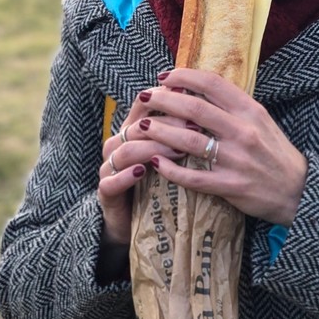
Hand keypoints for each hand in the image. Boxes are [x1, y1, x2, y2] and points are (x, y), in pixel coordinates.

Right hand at [97, 88, 190, 243]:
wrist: (132, 219)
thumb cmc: (157, 182)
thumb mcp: (171, 155)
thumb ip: (183, 133)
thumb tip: (213, 109)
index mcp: (132, 130)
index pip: (144, 105)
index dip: (168, 99)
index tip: (195, 100)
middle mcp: (118, 144)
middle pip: (138, 126)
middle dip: (167, 125)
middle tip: (196, 127)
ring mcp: (109, 167)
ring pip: (125, 151)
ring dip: (152, 148)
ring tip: (178, 151)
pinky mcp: (106, 193)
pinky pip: (111, 182)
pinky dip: (126, 176)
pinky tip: (142, 172)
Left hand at [133, 68, 307, 225]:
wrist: (298, 190)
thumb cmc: (275, 153)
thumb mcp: (261, 121)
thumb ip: (233, 107)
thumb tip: (199, 90)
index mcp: (250, 111)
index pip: (212, 84)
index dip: (184, 77)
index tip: (164, 76)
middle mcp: (243, 131)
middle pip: (194, 109)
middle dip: (164, 100)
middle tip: (145, 97)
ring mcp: (236, 160)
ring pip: (188, 141)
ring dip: (160, 131)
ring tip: (142, 126)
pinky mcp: (231, 186)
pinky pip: (193, 177)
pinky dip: (170, 169)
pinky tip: (155, 162)